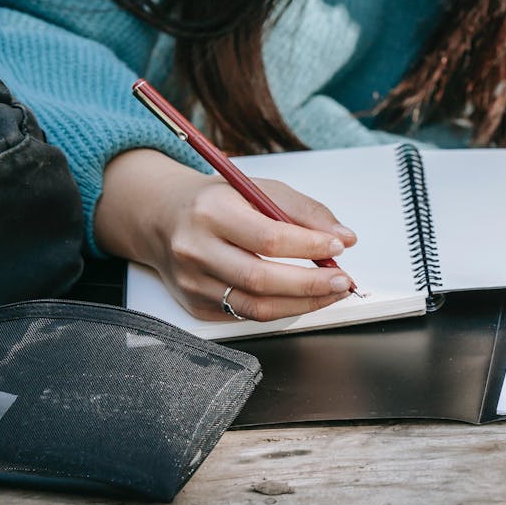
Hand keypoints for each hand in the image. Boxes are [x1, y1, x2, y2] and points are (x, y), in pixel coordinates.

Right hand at [96, 149, 358, 320]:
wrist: (162, 218)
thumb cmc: (216, 201)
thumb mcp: (258, 189)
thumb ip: (303, 211)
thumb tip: (344, 236)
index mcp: (211, 212)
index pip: (268, 238)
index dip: (309, 246)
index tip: (339, 246)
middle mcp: (195, 249)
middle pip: (261, 279)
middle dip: (311, 284)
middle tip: (343, 280)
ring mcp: (192, 282)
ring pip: (256, 306)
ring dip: (303, 304)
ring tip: (331, 292)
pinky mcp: (195, 305)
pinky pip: (246, 315)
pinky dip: (281, 310)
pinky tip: (302, 298)